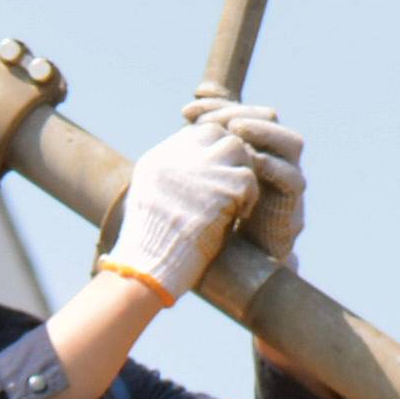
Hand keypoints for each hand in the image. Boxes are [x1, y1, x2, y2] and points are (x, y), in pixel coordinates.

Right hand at [104, 113, 266, 304]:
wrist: (149, 264)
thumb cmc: (150, 245)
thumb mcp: (150, 201)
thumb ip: (171, 178)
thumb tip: (196, 173)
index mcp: (158, 159)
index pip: (194, 133)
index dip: (210, 150)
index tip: (218, 174)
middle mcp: (177, 156)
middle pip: (216, 133)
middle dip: (229, 155)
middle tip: (233, 182)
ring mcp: (201, 168)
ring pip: (236, 149)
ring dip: (241, 172)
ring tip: (238, 199)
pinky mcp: (223, 187)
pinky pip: (249, 178)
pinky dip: (250, 196)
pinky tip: (240, 215)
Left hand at [189, 99, 308, 273]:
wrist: (230, 279)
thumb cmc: (207, 232)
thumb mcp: (195, 192)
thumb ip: (190, 165)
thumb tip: (171, 133)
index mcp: (246, 154)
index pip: (239, 116)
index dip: (216, 107)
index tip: (185, 112)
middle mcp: (270, 163)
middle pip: (269, 121)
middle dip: (242, 114)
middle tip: (216, 119)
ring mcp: (285, 185)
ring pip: (291, 143)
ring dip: (265, 132)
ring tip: (238, 130)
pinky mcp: (290, 210)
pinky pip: (293, 181)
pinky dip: (275, 169)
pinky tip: (252, 164)